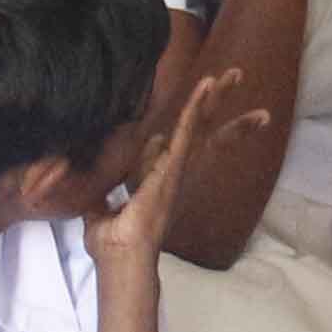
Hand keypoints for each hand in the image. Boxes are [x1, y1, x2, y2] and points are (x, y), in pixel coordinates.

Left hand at [91, 66, 268, 289]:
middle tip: (236, 78)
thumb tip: (94, 186)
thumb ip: (101, 197)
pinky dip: (196, 107)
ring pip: (200, 126)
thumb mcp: (101, 213)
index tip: (185, 113)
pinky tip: (207, 86)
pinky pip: (187, 132)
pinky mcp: (174, 167)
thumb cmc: (112, 244)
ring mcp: (178, 170)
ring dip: (215, 98)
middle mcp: (175, 172)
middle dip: (218, 106)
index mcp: (158, 180)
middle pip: (202, 131)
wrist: (120, 257)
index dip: (179, 128)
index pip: (171, 146)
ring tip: (234, 74)